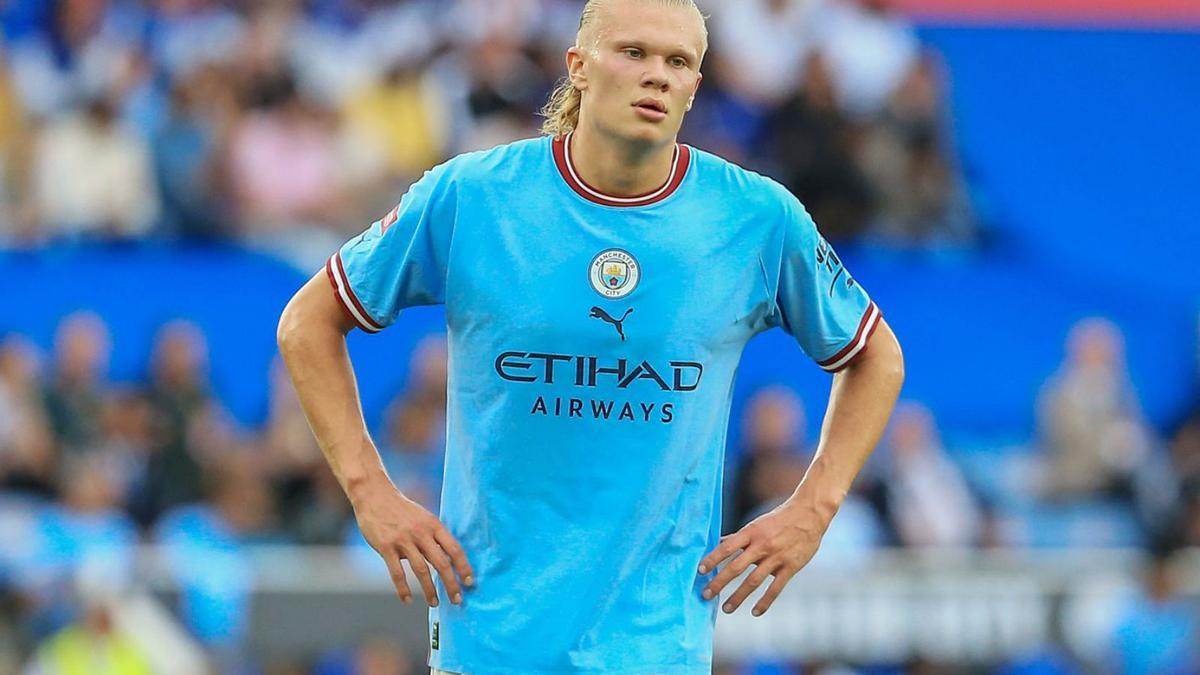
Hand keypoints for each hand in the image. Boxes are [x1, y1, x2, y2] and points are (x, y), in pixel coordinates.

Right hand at [351, 479, 473, 607]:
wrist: (375, 496)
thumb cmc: (402, 510)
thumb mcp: (424, 518)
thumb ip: (435, 537)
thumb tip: (449, 560)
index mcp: (434, 525)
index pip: (455, 549)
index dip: (464, 567)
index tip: (469, 582)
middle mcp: (421, 532)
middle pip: (441, 563)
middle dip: (451, 584)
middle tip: (457, 600)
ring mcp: (403, 540)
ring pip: (421, 570)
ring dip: (429, 590)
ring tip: (434, 603)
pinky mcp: (386, 546)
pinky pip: (397, 572)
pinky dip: (403, 589)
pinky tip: (407, 600)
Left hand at [697, 499, 829, 615]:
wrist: (809, 514)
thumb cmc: (780, 519)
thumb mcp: (757, 524)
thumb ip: (739, 537)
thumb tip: (719, 542)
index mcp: (751, 532)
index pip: (727, 547)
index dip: (712, 559)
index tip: (700, 570)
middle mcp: (762, 545)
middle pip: (736, 567)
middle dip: (719, 582)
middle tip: (706, 595)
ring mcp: (777, 557)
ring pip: (753, 581)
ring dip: (738, 596)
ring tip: (726, 608)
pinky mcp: (791, 567)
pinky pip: (775, 588)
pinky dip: (765, 601)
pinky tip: (755, 611)